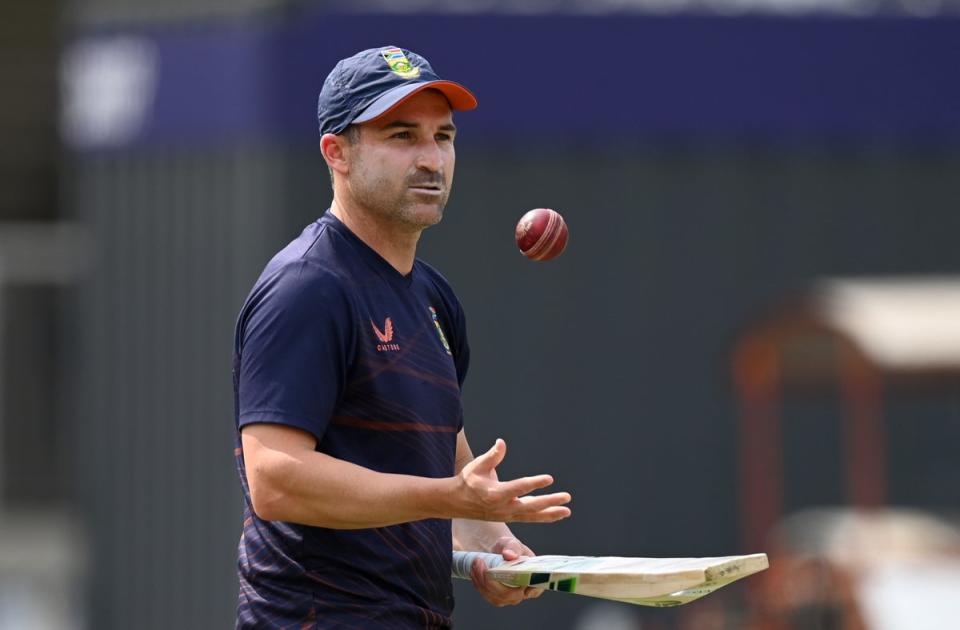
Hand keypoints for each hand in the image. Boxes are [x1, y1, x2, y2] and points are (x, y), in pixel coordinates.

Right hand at [456, 439, 570, 522]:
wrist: (457, 502)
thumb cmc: (469, 480)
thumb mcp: (477, 465)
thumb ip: (492, 455)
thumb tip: (502, 442)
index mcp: (495, 493)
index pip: (519, 488)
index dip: (535, 483)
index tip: (549, 479)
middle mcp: (503, 507)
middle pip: (530, 506)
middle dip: (549, 502)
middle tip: (566, 497)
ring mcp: (507, 515)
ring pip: (532, 516)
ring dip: (550, 514)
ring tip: (567, 511)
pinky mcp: (509, 517)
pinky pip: (529, 518)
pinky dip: (543, 517)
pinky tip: (556, 514)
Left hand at [470, 537, 543, 606]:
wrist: (495, 551)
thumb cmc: (508, 548)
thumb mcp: (512, 543)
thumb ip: (513, 547)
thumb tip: (509, 555)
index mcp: (532, 577)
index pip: (536, 588)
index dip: (532, 590)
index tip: (523, 585)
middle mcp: (521, 591)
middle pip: (511, 596)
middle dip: (495, 583)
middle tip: (483, 565)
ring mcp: (507, 596)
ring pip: (496, 598)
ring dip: (483, 582)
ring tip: (477, 563)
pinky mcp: (495, 596)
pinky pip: (486, 594)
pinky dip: (478, 583)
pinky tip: (474, 569)